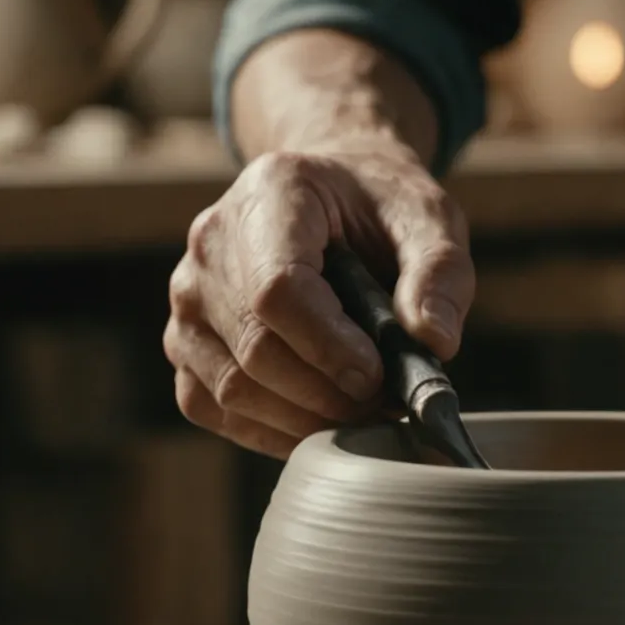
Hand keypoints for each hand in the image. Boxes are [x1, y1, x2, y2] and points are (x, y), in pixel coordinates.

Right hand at [166, 145, 472, 457]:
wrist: (333, 199)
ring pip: (231, 387)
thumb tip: (433, 344)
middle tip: (385, 404)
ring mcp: (188, 296)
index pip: (278, 288)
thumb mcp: (429, 219)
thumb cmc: (379, 209)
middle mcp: (211, 244)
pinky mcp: (185, 342)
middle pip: (254, 346)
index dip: (328, 347)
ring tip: (361, 413)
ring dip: (304, 420)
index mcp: (272, 193)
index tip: (377, 377)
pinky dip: (270, 430)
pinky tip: (319, 422)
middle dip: (327, 394)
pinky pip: (210, 406)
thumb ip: (440, 274)